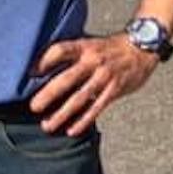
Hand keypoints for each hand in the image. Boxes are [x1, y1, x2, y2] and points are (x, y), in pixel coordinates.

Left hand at [29, 33, 159, 135]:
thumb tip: (44, 70)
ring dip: (62, 113)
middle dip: (48, 94)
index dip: (44, 61)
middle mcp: (93, 60)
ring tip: (47, 125)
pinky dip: (83, 120)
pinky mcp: (115, 89)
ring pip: (80, 97)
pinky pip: (97, 108)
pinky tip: (71, 130)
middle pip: (67, 78)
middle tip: (33, 107)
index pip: (60, 50)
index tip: (30, 74)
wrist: (142, 47)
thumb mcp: (91, 43)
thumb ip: (72, 55)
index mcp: (84, 46)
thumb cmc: (110, 48)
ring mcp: (105, 76)